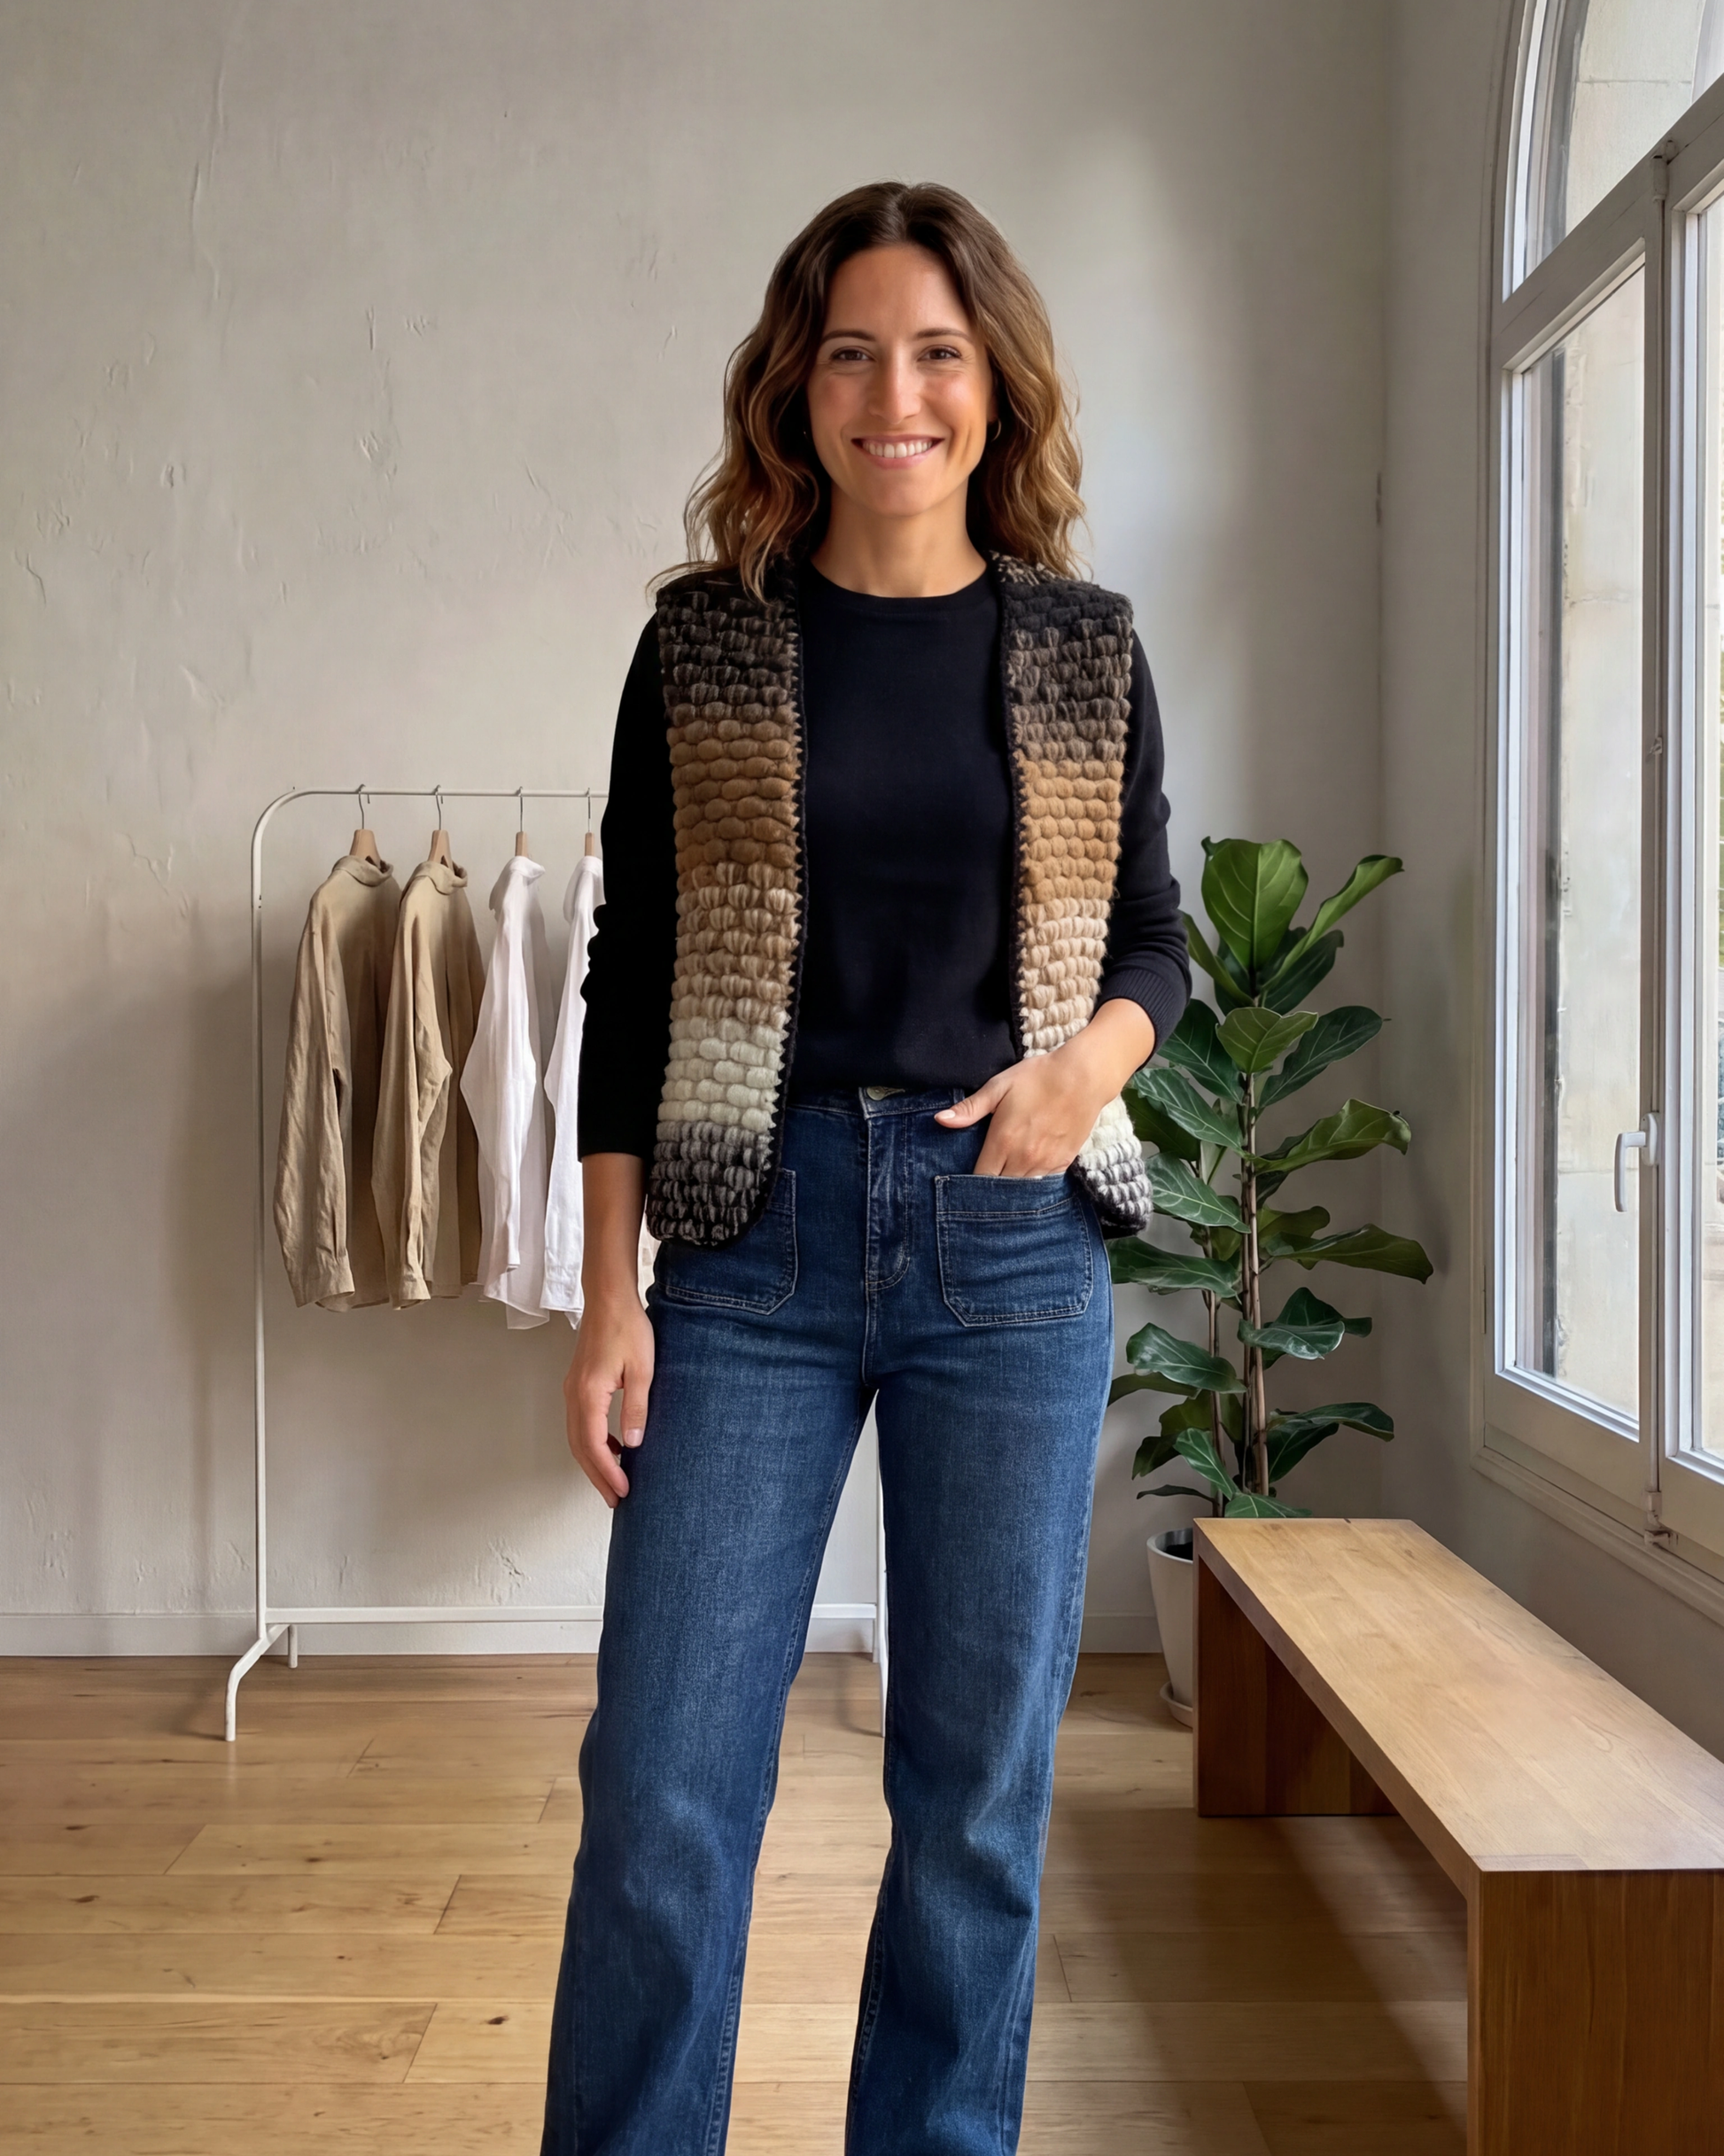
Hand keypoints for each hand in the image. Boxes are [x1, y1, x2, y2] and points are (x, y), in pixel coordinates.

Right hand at [564, 1289, 654, 1507]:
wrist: (609, 1298)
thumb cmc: (627, 1328)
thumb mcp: (642, 1370)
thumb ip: (636, 1407)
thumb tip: (634, 1444)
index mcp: (588, 1394)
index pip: (594, 1446)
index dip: (607, 1473)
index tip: (623, 1491)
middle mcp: (574, 1395)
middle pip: (580, 1447)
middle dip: (597, 1476)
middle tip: (616, 1500)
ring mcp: (572, 1389)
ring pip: (577, 1437)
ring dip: (594, 1461)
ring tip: (614, 1481)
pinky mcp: (578, 1384)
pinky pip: (581, 1422)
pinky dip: (594, 1441)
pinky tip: (616, 1446)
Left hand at [935, 999, 1155, 1175]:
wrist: (1084, 1077)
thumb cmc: (1038, 1077)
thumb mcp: (999, 1086)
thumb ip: (970, 1108)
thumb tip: (941, 1120)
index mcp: (1003, 1141)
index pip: (980, 1177)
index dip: (970, 1182)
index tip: (965, 1179)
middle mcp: (1023, 1157)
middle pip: (1000, 1187)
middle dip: (989, 1187)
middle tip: (983, 1181)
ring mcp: (1045, 1162)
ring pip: (1022, 1187)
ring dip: (1011, 1184)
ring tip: (1003, 1179)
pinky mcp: (1064, 1162)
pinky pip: (1043, 1182)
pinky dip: (1033, 1181)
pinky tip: (1027, 1172)